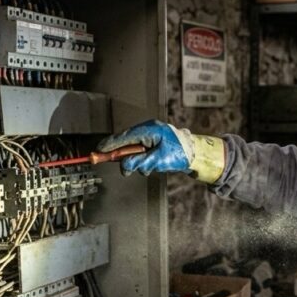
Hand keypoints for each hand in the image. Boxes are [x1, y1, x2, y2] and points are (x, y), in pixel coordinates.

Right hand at [96, 120, 225, 182]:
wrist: (197, 154)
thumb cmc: (181, 154)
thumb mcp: (158, 160)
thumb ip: (140, 162)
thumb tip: (125, 166)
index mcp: (150, 130)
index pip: (124, 137)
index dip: (110, 145)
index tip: (99, 150)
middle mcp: (149, 130)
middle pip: (126, 142)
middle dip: (122, 155)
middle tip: (113, 163)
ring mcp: (152, 136)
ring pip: (134, 149)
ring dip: (137, 161)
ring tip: (149, 167)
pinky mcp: (154, 142)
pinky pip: (142, 151)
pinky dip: (143, 161)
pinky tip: (152, 165)